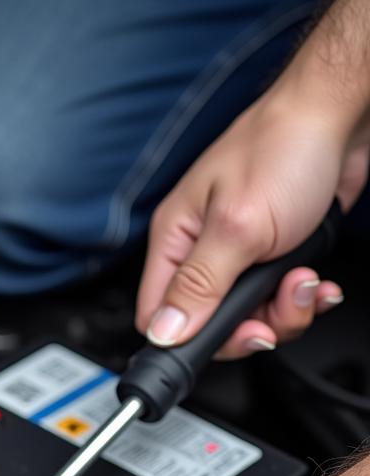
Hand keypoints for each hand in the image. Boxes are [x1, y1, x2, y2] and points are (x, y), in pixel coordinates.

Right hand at [137, 87, 367, 358]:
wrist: (341, 113)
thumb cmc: (284, 146)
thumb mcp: (239, 228)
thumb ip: (199, 286)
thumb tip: (163, 332)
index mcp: (175, 239)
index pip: (157, 314)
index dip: (188, 338)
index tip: (229, 335)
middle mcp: (201, 249)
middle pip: (208, 322)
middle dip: (251, 325)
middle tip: (273, 312)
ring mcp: (237, 251)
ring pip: (249, 314)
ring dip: (285, 310)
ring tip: (303, 281)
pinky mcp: (271, 251)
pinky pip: (277, 297)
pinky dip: (302, 296)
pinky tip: (314, 280)